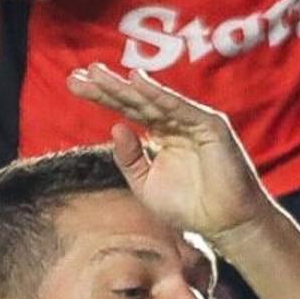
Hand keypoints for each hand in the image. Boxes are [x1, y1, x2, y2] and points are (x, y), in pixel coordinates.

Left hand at [65, 64, 273, 242]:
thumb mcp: (146, 185)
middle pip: (135, 100)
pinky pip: (179, 108)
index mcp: (159, 135)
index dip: (101, 97)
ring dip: (125, 86)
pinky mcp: (210, 125)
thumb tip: (115, 127)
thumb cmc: (190, 208)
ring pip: (153, 100)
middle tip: (78, 75)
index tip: (74, 83)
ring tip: (98, 73)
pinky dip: (158, 94)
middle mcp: (174, 123)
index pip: (126, 110)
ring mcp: (192, 122)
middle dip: (106, 87)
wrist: (225, 224)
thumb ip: (130, 159)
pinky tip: (136, 81)